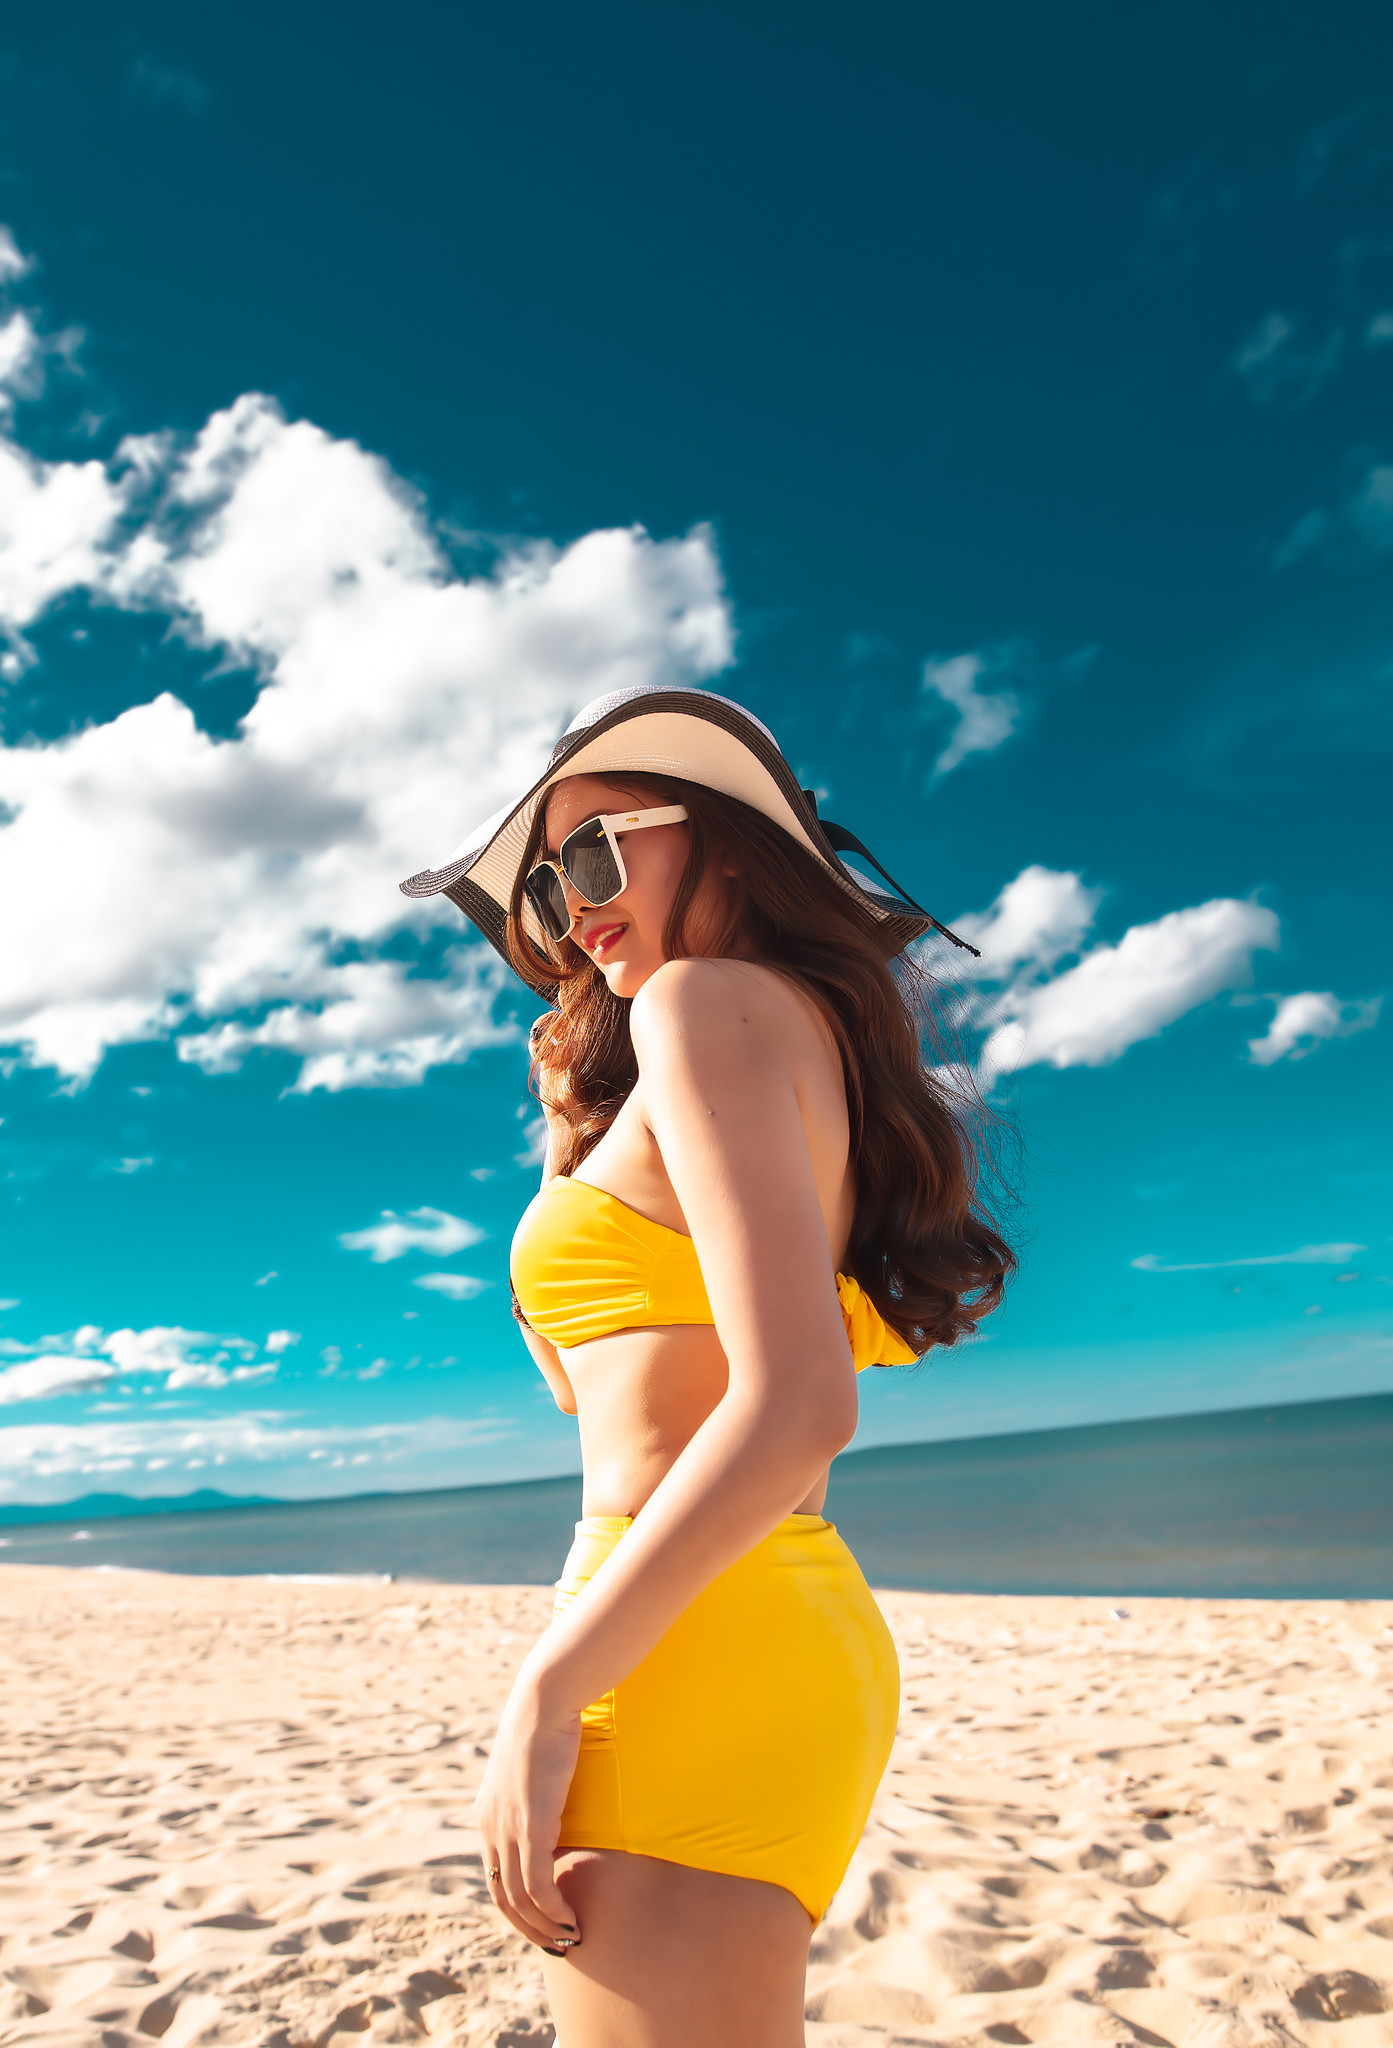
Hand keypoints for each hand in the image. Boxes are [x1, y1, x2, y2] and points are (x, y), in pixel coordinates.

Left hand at [473, 1667, 582, 1951]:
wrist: (545, 1701)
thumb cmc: (548, 1727)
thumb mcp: (533, 1770)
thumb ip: (535, 1796)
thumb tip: (553, 1810)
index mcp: (486, 1817)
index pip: (495, 1879)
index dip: (518, 1909)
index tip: (543, 1924)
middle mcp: (490, 1828)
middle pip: (503, 1898)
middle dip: (530, 1928)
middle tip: (558, 1944)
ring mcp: (508, 1828)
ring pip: (521, 1898)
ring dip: (545, 1926)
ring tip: (570, 1938)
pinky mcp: (531, 1824)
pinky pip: (538, 1883)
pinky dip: (553, 1909)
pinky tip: (570, 1919)